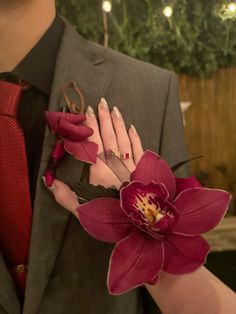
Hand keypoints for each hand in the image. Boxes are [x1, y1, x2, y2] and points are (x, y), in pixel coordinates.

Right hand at [46, 98, 142, 215]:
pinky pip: (140, 151)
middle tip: (101, 102)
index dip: (90, 127)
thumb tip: (49, 182)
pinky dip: (136, 139)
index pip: (94, 144)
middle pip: (110, 138)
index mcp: (100, 172)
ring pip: (125, 141)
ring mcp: (132, 167)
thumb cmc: (109, 218)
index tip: (87, 112)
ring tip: (114, 109)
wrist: (140, 226)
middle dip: (104, 119)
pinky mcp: (145, 171)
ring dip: (119, 124)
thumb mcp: (83, 211)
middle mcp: (116, 166)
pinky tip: (132, 127)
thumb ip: (65, 196)